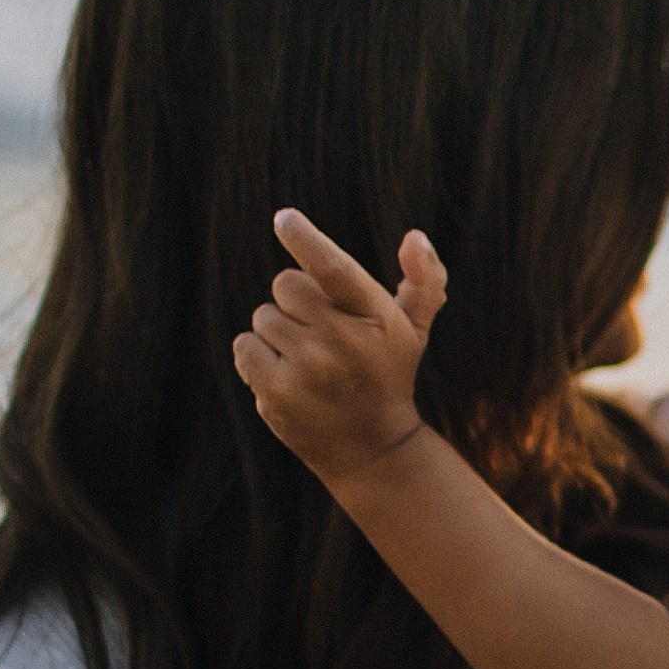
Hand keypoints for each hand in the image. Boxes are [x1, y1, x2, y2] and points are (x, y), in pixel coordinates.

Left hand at [232, 206, 446, 488]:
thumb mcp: (412, 329)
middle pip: (285, 285)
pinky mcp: (278, 393)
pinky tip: (285, 375)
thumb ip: (424, 280)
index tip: (284, 220)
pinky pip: (245, 347)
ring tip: (308, 361)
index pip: (332, 267)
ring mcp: (309, 369)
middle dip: (296, 301)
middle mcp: (343, 341)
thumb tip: (415, 237)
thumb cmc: (386, 375)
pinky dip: (256, 356)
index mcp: (374, 316)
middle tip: (321, 332)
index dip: (305, 238)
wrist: (372, 449)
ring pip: (263, 316)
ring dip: (278, 332)